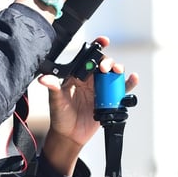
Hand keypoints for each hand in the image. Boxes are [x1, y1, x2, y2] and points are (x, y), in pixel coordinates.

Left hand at [39, 36, 138, 175]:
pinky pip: (122, 90)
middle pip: (104, 64)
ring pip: (114, 74)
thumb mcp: (56, 101)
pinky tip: (133, 78)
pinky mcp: (110, 100)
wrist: (70, 135)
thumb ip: (53, 88)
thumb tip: (44, 79)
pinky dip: (129, 83)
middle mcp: (91, 80)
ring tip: (117, 72)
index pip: (88, 57)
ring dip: (119, 70)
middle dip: (107, 62)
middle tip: (104, 68)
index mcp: (78, 75)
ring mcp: (101, 89)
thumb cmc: (60, 116)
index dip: (97, 47)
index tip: (103, 41)